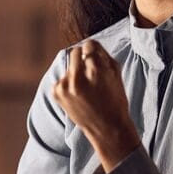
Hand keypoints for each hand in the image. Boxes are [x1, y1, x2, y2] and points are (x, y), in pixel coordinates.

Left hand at [52, 39, 139, 171]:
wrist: (107, 129)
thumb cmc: (115, 100)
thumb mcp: (116, 74)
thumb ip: (103, 55)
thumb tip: (89, 44)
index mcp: (96, 70)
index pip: (89, 45)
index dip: (93, 51)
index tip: (95, 57)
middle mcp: (79, 77)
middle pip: (75, 52)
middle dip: (82, 58)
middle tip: (89, 71)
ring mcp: (66, 86)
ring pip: (68, 67)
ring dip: (75, 73)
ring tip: (86, 89)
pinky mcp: (57, 94)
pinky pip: (61, 80)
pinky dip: (68, 85)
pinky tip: (78, 96)